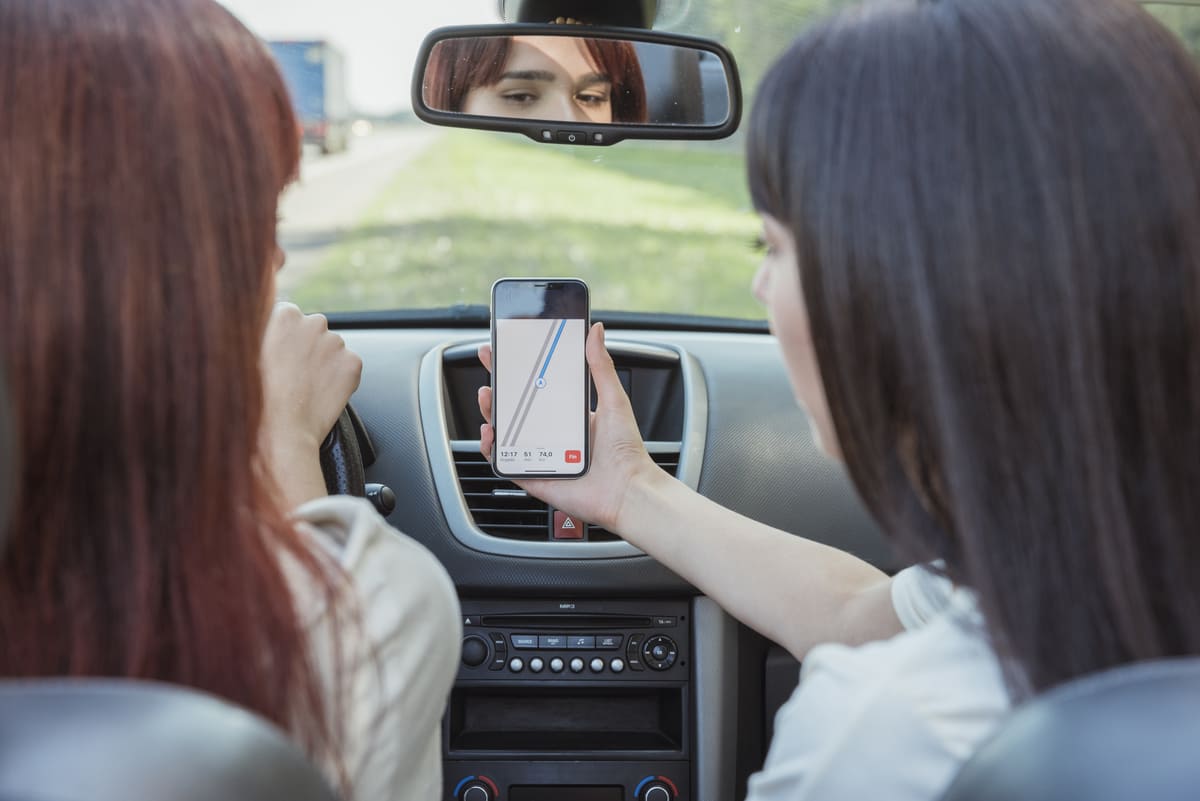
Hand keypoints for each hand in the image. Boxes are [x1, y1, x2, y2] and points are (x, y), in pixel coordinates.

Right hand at [260, 301, 362, 464]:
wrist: (278, 432)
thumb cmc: (252, 397)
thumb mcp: (239, 353)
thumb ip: (254, 330)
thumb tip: (255, 321)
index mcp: (284, 314)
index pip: (288, 318)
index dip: (282, 340)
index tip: (278, 357)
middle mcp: (314, 322)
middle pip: (311, 330)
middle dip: (304, 347)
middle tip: (290, 375)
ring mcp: (336, 343)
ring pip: (330, 349)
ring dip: (321, 363)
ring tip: (303, 388)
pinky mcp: (353, 364)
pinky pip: (346, 367)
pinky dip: (338, 379)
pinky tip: (319, 394)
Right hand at [478, 322, 660, 531]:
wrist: (626, 491)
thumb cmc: (626, 451)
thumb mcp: (614, 399)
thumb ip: (601, 366)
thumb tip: (596, 330)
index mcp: (569, 416)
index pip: (537, 388)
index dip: (519, 370)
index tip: (506, 351)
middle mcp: (552, 435)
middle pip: (516, 409)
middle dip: (498, 387)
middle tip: (490, 368)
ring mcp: (540, 455)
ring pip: (505, 432)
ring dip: (491, 413)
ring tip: (487, 396)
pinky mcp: (533, 476)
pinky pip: (504, 462)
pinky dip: (491, 449)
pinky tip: (490, 433)